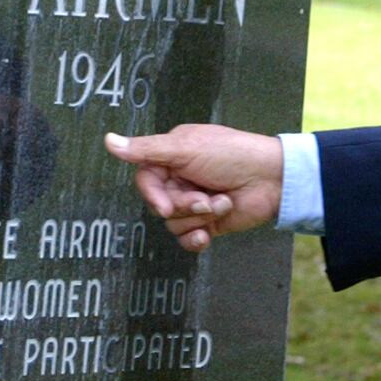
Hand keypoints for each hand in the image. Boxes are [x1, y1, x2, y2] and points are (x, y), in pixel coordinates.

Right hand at [105, 125, 282, 251]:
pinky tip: (211, 232)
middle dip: (184, 205)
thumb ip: (145, 150)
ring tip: (221, 203)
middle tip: (205, 198)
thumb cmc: (232, 154)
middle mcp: (181, 179)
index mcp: (172, 155)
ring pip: (174, 224)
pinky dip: (198, 238)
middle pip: (160, 205)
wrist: (272, 179)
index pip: (145, 179)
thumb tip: (108, 141)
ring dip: (200, 217)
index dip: (153, 195)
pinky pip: (187, 239)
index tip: (166, 204)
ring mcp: (194, 202)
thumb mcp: (185, 148)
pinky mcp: (209, 222)